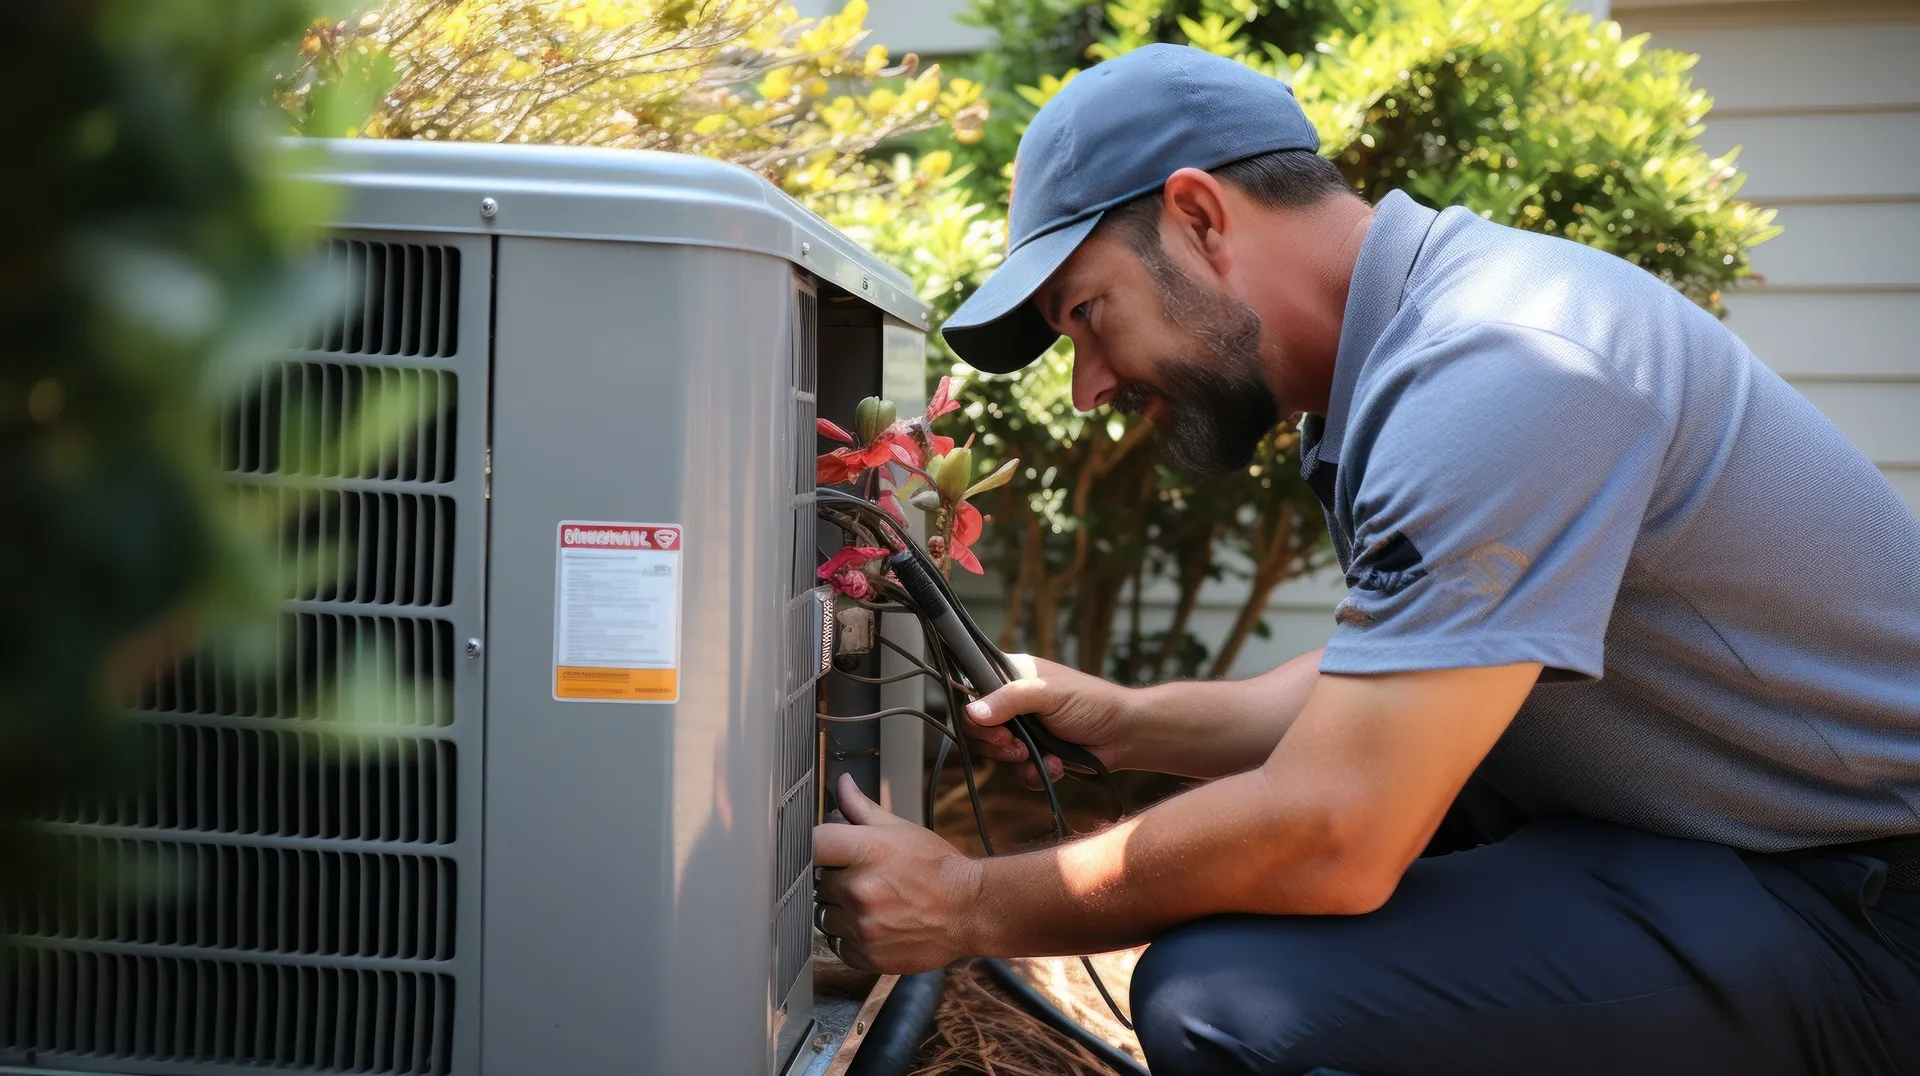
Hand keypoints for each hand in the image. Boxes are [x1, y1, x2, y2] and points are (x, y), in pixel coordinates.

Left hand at [813, 773, 983, 973]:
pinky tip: (873, 924)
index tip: (822, 852)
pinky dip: (850, 937)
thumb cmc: (937, 868)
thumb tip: (843, 784)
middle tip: (862, 878)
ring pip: (825, 916)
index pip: (812, 844)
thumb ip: (863, 809)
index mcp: (866, 851)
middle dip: (835, 879)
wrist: (970, 909)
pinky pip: (838, 945)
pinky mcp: (867, 954)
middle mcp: (859, 889)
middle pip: (817, 882)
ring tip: (870, 902)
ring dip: (840, 910)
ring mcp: (862, 925)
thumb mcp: (901, 830)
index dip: (815, 847)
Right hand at [962, 654, 1133, 786]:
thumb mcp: (1048, 694)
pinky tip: (1057, 765)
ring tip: (1040, 757)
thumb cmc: (1092, 702)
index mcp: (1012, 675)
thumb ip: (1010, 700)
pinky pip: (1018, 772)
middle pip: (978, 727)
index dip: (974, 711)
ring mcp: (1023, 730)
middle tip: (1016, 747)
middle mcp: (1012, 702)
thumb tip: (971, 713)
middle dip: (995, 742)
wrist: (1126, 735)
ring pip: (996, 753)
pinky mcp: (1035, 756)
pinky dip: (1035, 774)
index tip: (991, 726)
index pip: (972, 688)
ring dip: (1016, 760)